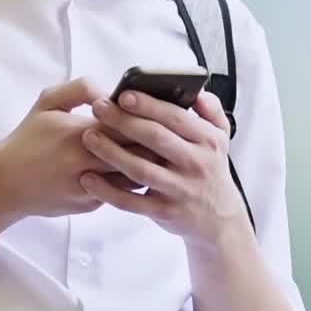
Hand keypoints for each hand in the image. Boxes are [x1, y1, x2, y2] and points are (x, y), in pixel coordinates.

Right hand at [0, 78, 143, 218]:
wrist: (5, 182)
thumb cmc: (29, 138)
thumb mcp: (48, 102)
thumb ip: (82, 89)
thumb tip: (112, 93)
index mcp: (80, 132)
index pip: (128, 124)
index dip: (144, 118)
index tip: (152, 112)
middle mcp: (86, 162)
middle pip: (137, 152)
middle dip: (151, 143)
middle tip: (160, 133)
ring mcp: (89, 186)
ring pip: (134, 176)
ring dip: (145, 165)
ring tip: (151, 152)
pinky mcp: (90, 204)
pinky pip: (119, 192)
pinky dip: (127, 181)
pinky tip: (129, 170)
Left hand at [80, 90, 247, 246]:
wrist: (219, 218)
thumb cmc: (210, 168)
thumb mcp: (222, 137)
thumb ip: (211, 110)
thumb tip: (197, 92)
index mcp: (207, 140)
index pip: (175, 117)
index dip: (148, 105)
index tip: (123, 94)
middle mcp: (195, 164)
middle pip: (155, 138)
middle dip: (124, 121)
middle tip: (98, 107)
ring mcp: (180, 190)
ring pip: (140, 169)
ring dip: (111, 153)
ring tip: (89, 137)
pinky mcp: (165, 212)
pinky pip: (132, 202)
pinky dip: (108, 191)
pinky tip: (88, 178)